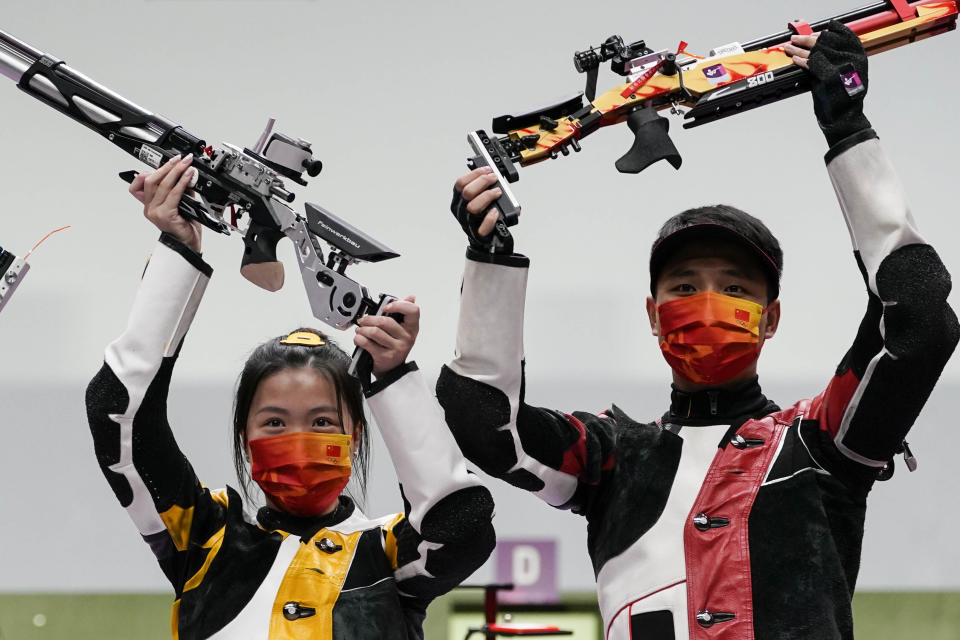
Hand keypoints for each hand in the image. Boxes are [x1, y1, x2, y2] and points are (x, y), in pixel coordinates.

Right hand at [130, 155, 201, 252]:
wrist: (188, 246)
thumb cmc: (185, 228)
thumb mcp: (182, 204)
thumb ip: (181, 190)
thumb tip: (186, 174)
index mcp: (149, 205)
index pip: (139, 184)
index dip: (149, 171)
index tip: (165, 162)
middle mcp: (149, 208)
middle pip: (150, 180)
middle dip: (166, 166)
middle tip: (179, 158)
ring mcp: (156, 212)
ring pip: (162, 185)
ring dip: (176, 171)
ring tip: (186, 163)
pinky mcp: (165, 215)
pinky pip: (174, 194)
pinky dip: (182, 182)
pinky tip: (189, 175)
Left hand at [354, 296, 420, 376]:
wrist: (392, 370)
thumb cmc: (395, 346)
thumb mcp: (403, 330)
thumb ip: (404, 312)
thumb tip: (411, 297)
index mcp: (412, 328)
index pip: (413, 311)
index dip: (399, 305)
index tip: (386, 307)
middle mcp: (407, 338)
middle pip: (385, 321)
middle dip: (369, 319)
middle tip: (363, 320)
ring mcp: (397, 348)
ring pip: (375, 332)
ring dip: (362, 329)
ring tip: (360, 330)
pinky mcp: (385, 356)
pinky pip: (367, 344)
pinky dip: (359, 339)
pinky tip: (359, 339)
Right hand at [451, 167, 512, 253]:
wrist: (485, 242)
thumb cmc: (481, 219)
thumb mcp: (476, 200)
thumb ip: (478, 189)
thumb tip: (490, 175)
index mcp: (458, 201)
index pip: (460, 184)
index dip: (474, 174)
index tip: (487, 169)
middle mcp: (461, 211)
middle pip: (466, 193)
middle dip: (483, 181)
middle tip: (494, 178)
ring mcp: (468, 223)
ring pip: (473, 207)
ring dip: (487, 196)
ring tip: (497, 193)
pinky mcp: (478, 235)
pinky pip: (482, 227)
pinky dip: (490, 218)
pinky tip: (496, 211)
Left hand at [784, 21, 870, 146]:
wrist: (844, 120)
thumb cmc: (842, 100)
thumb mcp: (844, 76)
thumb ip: (835, 62)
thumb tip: (818, 49)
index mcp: (859, 58)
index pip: (844, 36)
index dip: (827, 33)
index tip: (815, 32)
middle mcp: (852, 60)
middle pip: (827, 42)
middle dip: (807, 39)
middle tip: (796, 38)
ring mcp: (841, 68)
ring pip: (816, 51)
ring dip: (799, 48)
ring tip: (789, 47)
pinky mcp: (828, 77)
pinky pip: (811, 64)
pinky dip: (800, 61)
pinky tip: (794, 59)